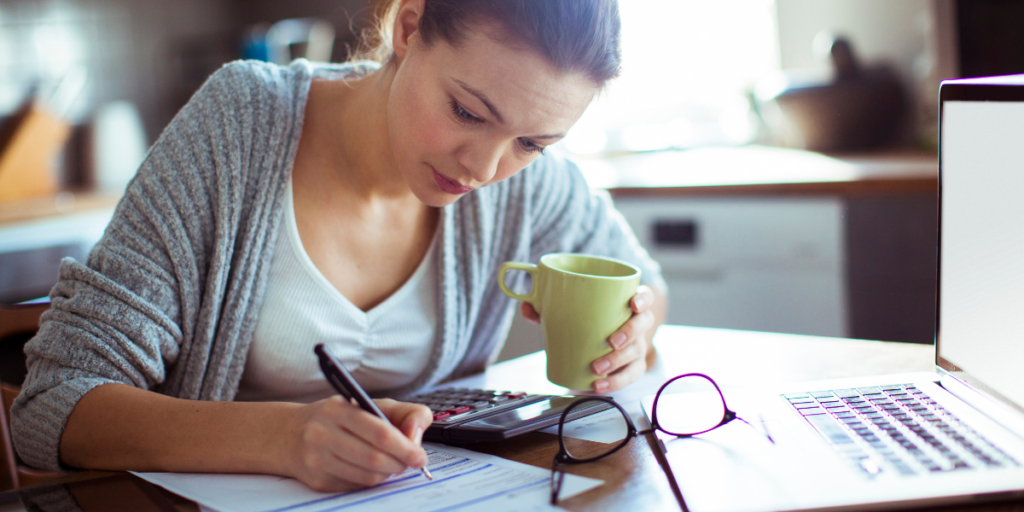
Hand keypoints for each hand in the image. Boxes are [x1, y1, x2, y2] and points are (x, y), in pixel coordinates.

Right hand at [287, 397, 432, 491]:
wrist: (289, 434)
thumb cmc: (339, 418)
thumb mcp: (370, 404)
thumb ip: (404, 413)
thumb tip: (416, 438)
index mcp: (338, 410)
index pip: (380, 433)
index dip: (406, 448)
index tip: (420, 456)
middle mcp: (322, 434)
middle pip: (374, 459)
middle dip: (400, 463)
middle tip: (410, 462)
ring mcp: (317, 459)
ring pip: (367, 476)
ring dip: (387, 473)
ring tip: (390, 463)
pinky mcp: (317, 480)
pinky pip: (355, 486)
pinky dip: (370, 480)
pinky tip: (369, 469)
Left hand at [520, 284, 657, 392]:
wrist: (601, 336)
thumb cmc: (588, 318)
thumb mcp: (569, 307)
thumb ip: (546, 305)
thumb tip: (528, 308)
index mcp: (627, 302)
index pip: (644, 296)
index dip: (642, 299)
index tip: (633, 303)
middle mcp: (637, 324)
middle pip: (643, 324)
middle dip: (629, 333)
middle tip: (611, 342)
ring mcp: (637, 345)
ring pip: (636, 352)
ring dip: (618, 361)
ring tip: (596, 369)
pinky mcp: (632, 366)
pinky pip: (630, 375)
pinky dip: (615, 382)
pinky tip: (599, 386)